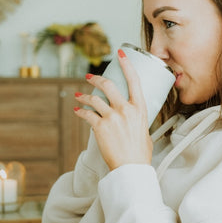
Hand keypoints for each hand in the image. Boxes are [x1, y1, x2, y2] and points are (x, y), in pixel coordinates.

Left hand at [73, 50, 152, 169]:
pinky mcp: (100, 126)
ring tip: (79, 96)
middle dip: (96, 79)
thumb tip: (132, 119)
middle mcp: (126, 109)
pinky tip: (77, 111)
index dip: (126, 64)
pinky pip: (87, 114)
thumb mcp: (145, 131)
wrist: (131, 168)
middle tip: (90, 77)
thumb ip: (137, 120)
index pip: (134, 80)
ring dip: (84, 96)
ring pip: (94, 99)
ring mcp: (112, 117)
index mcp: (140, 109)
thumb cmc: (140, 153)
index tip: (120, 54)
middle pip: (108, 85)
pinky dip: (80, 112)